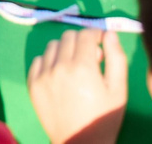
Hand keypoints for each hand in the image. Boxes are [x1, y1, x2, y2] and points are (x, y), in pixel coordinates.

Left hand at [28, 29, 128, 143]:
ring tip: (75, 66)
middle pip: (68, 37)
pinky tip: (60, 74)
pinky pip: (39, 60)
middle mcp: (59, 67)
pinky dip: (50, 61)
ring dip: (65, 50)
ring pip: (52, 46)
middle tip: (90, 58)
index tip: (101, 44)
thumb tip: (109, 33)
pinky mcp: (33, 84)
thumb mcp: (118, 89)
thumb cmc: (104, 118)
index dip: (96, 35)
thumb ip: (116, 58)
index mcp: (82, 67)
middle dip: (81, 41)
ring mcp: (43, 75)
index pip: (86, 34)